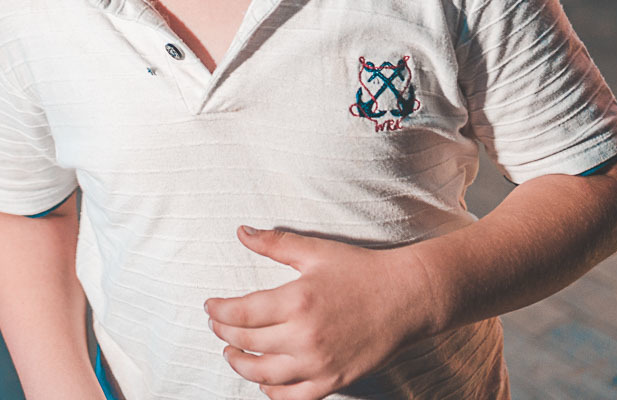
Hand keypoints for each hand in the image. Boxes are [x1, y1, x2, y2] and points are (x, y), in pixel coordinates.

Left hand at [204, 226, 434, 399]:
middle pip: (247, 344)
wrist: (406, 297)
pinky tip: (263, 382)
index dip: (218, 312)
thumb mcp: (315, 250)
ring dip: (241, 365)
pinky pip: (293, 397)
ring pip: (264, 375)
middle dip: (224, 335)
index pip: (241, 314)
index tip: (210, 307)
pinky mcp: (334, 380)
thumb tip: (241, 232)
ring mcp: (320, 363)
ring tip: (232, 354)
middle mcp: (305, 336)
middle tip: (217, 326)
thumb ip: (274, 243)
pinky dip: (272, 394)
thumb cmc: (361, 270)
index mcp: (297, 300)